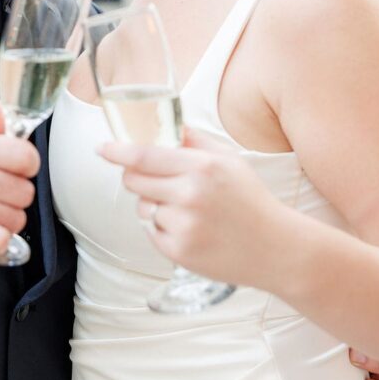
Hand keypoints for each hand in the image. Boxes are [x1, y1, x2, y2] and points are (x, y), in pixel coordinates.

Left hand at [99, 128, 284, 288]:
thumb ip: (196, 141)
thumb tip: (168, 127)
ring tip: (189, 212)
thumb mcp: (230, 160)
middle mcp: (190, 195)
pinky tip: (192, 230)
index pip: (144, 156)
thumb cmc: (252, 201)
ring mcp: (183, 225)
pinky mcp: (179, 252)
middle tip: (161, 183)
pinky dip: (164, 230)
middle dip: (137, 178)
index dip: (117, 151)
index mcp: (201, 167)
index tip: (101, 148)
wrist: (277, 249)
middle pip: (134, 181)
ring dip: (155, 207)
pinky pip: (152, 233)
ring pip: (143, 208)